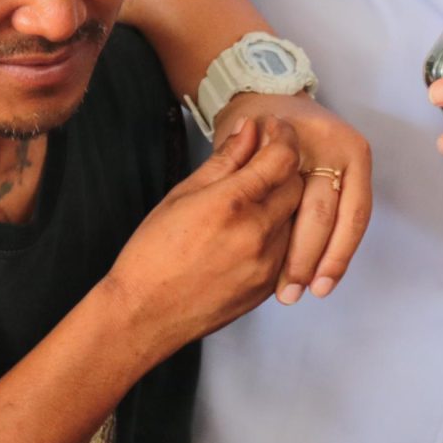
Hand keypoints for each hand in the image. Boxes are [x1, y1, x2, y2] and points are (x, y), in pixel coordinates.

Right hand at [105, 117, 305, 358]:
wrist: (145, 313)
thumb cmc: (153, 253)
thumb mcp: (182, 195)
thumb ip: (224, 161)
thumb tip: (249, 129)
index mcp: (232, 204)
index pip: (282, 158)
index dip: (283, 136)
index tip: (274, 129)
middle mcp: (258, 233)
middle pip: (296, 185)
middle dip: (284, 167)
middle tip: (264, 159)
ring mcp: (268, 263)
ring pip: (297, 217)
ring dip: (284, 200)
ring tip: (256, 196)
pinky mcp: (269, 286)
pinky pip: (289, 248)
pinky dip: (279, 231)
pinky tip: (253, 229)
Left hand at [215, 92, 372, 302]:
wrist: (268, 96)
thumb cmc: (248, 123)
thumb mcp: (236, 141)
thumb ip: (239, 163)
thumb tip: (244, 194)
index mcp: (310, 136)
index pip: (310, 197)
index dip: (300, 243)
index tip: (284, 277)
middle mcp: (340, 147)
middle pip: (330, 213)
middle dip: (312, 258)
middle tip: (291, 293)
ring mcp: (352, 161)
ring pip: (349, 220)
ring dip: (331, 260)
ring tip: (311, 291)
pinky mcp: (355, 174)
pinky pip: (352, 218)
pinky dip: (338, 248)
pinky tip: (322, 275)